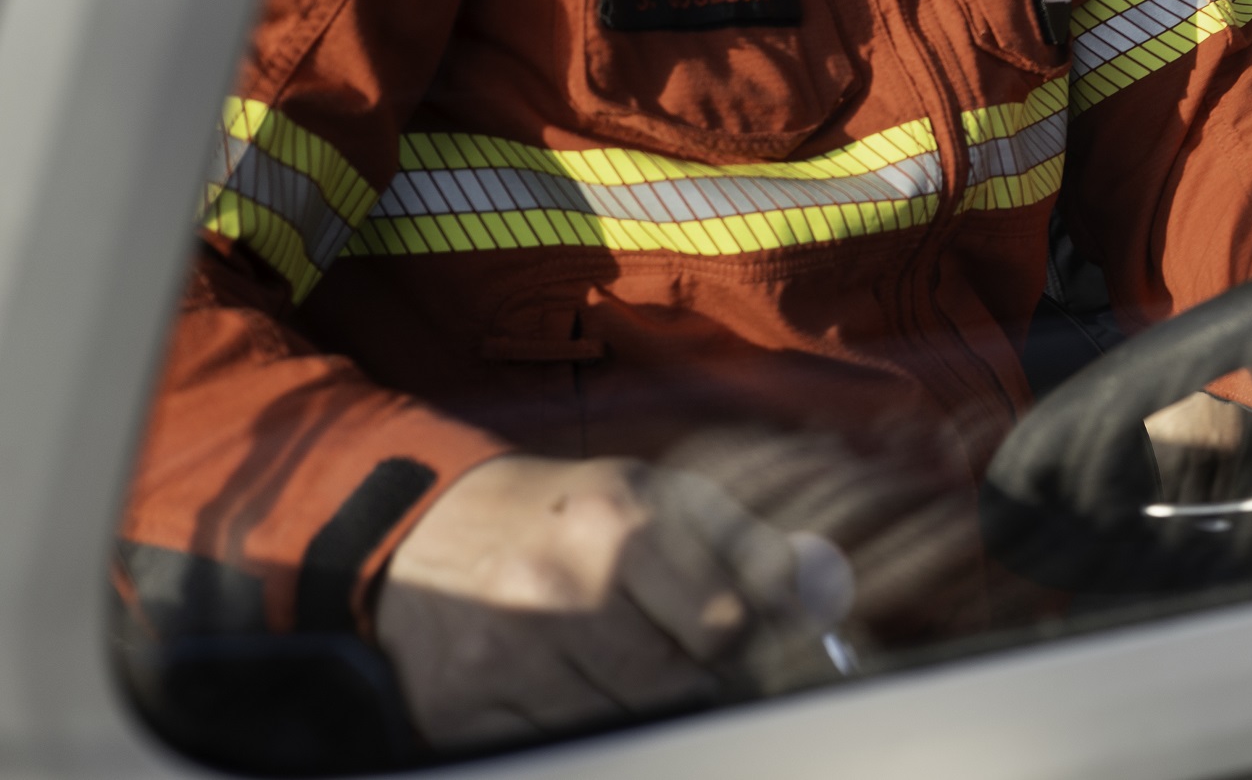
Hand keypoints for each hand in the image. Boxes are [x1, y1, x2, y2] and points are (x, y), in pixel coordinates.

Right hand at [370, 454, 809, 747]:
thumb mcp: (660, 499)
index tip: (734, 650)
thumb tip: (823, 594)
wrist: (428, 525)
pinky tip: (570, 698)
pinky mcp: (459, 706)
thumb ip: (748, 548)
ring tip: (628, 681)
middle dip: (695, 692)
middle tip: (688, 677)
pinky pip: (548, 752)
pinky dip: (572, 738)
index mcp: (619, 522)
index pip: (724, 624)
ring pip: (617, 729)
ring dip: (636, 718)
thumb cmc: (568, 516)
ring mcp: (503, 651)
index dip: (739, 648)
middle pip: (674, 688)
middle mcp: (557, 584)